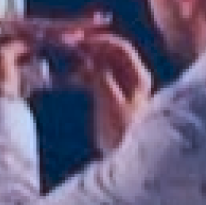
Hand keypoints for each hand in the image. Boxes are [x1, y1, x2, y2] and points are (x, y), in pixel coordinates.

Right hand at [68, 29, 153, 154]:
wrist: (130, 164)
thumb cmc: (123, 134)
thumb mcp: (110, 103)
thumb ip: (101, 77)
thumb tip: (91, 57)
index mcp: (138, 77)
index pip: (119, 47)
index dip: (98, 41)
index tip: (77, 40)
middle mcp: (135, 79)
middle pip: (111, 53)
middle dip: (89, 48)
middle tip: (67, 47)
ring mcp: (125, 88)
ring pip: (103, 65)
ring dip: (85, 61)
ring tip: (66, 63)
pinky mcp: (114, 99)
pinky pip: (98, 78)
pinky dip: (85, 75)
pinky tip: (69, 78)